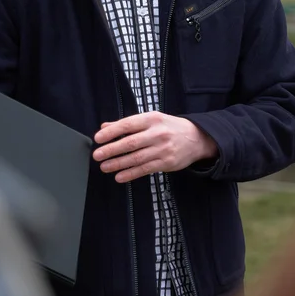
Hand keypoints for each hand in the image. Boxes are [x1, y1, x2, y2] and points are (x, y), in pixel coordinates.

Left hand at [93, 112, 218, 182]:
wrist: (197, 138)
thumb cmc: (170, 127)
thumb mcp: (151, 119)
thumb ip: (128, 124)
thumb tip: (105, 127)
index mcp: (152, 119)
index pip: (128, 125)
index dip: (111, 132)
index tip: (98, 138)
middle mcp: (157, 133)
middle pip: (130, 143)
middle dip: (111, 150)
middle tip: (97, 155)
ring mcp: (163, 149)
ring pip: (136, 158)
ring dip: (118, 163)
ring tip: (105, 166)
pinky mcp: (166, 163)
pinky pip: (145, 169)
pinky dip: (130, 174)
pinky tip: (119, 176)